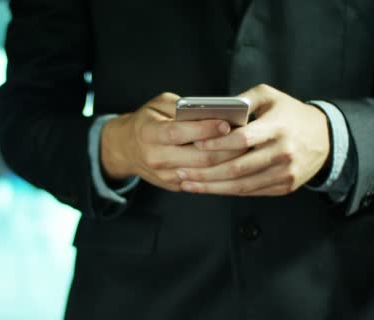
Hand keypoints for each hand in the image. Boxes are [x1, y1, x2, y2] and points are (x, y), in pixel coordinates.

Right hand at [101, 92, 246, 191]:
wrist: (125, 148)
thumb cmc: (147, 121)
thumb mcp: (158, 105)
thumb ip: (182, 107)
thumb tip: (213, 111)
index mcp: (149, 133)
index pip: (179, 133)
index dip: (204, 129)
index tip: (226, 122)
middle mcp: (155, 157)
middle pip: (198, 157)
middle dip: (226, 148)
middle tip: (247, 138)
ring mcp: (164, 175)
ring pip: (204, 172)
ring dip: (228, 162)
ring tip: (246, 149)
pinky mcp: (173, 185)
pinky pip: (202, 181)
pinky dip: (220, 172)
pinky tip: (234, 161)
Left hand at [177, 84, 330, 195]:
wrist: (326, 138)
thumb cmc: (290, 113)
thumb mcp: (270, 97)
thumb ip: (243, 100)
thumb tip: (213, 110)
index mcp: (278, 127)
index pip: (242, 139)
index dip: (217, 143)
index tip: (195, 144)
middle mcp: (283, 152)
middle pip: (237, 168)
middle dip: (205, 172)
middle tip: (181, 172)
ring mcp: (284, 173)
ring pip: (241, 185)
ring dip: (211, 187)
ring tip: (187, 184)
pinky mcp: (284, 187)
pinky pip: (251, 192)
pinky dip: (227, 192)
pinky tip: (208, 188)